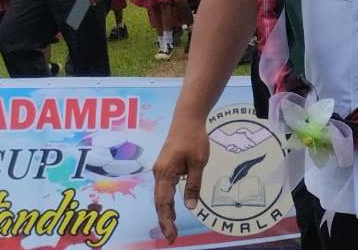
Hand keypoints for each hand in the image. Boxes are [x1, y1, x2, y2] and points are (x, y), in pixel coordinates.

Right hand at [153, 123, 209, 243]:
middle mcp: (159, 173)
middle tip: (172, 237)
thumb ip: (193, 184)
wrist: (186, 119)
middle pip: (159, 202)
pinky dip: (166, 202)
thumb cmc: (194, 139)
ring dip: (165, 212)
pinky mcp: (164, 168)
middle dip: (164, 220)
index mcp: (165, 172)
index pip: (163, 202)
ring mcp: (160, 170)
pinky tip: (172, 211)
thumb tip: (190, 206)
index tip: (172, 235)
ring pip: (160, 196)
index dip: (166, 220)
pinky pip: (163, 189)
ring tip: (171, 228)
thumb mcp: (198, 162)